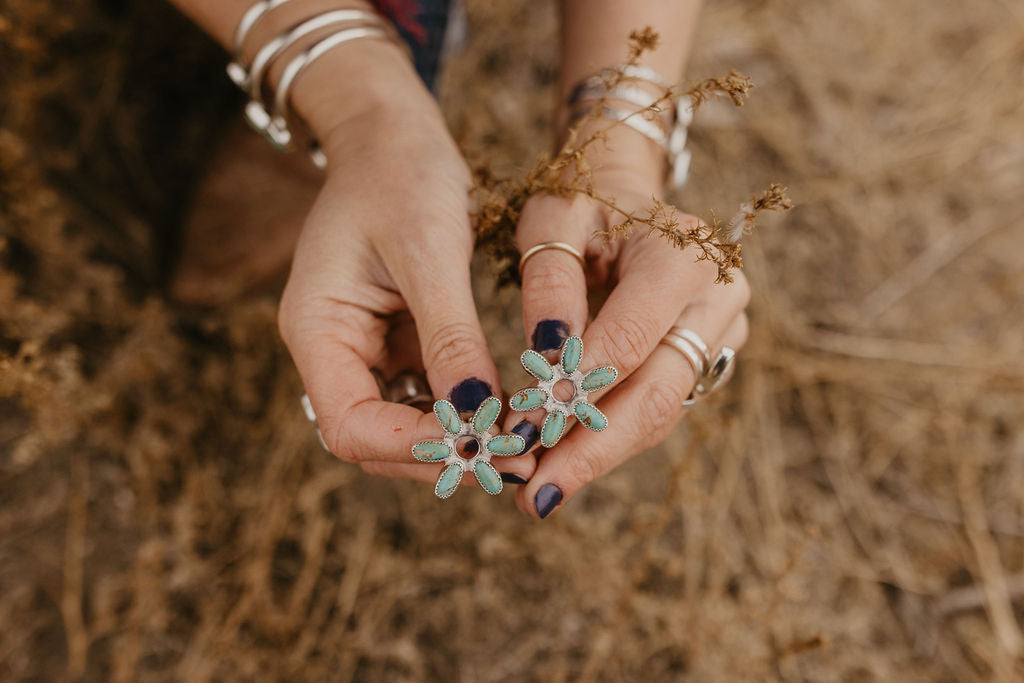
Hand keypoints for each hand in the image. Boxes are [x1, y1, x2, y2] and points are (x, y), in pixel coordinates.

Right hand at [279, 41, 536, 484]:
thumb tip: (477, 418)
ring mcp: (365, 350)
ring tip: (521, 444)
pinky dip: (464, 409)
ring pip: (404, 426)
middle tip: (517, 460)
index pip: (349, 425)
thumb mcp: (428, 253)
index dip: (411, 447)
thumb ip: (450, 337)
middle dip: (442, 453)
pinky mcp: (397, 343)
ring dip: (458, 439)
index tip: (480, 446)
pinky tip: (508, 411)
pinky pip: (427, 395)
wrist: (394, 134)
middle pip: (375, 439)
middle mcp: (333, 351)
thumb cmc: (401, 175)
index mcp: (316, 329)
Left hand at [503, 133, 749, 517]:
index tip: (521, 436)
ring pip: (662, 412)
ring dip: (600, 455)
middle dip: (593, 451)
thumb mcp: (552, 223)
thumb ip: (549, 285)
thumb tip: (545, 363)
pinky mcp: (707, 357)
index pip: (628, 342)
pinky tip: (566, 462)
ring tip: (541, 491)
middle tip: (537, 497)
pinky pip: (660, 407)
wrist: (627, 200)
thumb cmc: (583, 206)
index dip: (574, 395)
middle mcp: (718, 299)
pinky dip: (611, 436)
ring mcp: (722, 333)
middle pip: (659, 394)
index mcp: (683, 257)